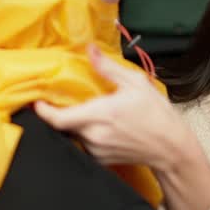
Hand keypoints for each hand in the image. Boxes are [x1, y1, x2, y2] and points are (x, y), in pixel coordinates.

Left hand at [34, 45, 189, 171]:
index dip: (43, 112)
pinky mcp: (101, 159)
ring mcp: (97, 150)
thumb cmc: (156, 115)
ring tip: (90, 112)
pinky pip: (84, 144)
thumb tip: (91, 50)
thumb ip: (108, 68)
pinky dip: (86, 134)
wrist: (170, 147)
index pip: (58, 119)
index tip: (38, 102)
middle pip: (63, 125)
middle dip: (61, 113)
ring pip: (73, 135)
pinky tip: (101, 126)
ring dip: (76, 123)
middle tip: (64, 100)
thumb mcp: (134, 83)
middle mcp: (94, 135)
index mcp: (99, 114)